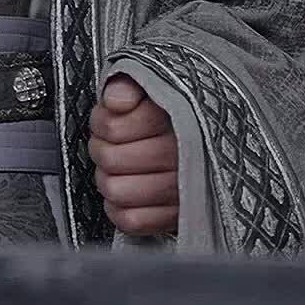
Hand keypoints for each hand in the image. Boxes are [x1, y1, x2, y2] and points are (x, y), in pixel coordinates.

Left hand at [89, 74, 178, 235]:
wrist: (203, 138)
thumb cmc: (166, 111)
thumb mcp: (149, 85)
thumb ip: (128, 83)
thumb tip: (116, 102)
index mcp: (177, 116)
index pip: (113, 128)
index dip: (101, 122)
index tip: (110, 116)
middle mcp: (183, 155)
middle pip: (110, 159)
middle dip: (102, 148)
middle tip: (109, 143)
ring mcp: (183, 190)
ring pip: (117, 190)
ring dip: (107, 178)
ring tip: (116, 167)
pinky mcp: (178, 217)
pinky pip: (131, 220)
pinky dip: (117, 209)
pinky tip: (125, 190)